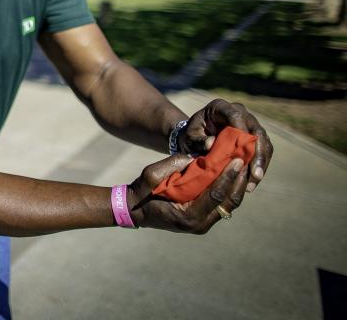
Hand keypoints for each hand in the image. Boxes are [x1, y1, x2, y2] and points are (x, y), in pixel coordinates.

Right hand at [128, 153, 247, 232]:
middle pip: (228, 202)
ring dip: (237, 186)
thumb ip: (175, 163)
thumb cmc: (143, 191)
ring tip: (244, 168)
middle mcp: (199, 225)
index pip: (215, 195)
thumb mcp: (153, 174)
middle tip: (246, 162)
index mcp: (188, 215)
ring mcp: (203, 225)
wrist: (136, 210)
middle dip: (239, 181)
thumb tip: (199, 157)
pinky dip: (229, 191)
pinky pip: (222, 205)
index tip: (237, 160)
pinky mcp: (203, 221)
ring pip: (228, 205)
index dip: (228, 177)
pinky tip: (233, 176)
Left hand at [181, 98, 273, 191]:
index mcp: (220, 107)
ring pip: (263, 142)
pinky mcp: (255, 136)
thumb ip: (197, 140)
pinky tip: (253, 181)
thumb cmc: (190, 136)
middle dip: (257, 153)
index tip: (241, 151)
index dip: (241, 132)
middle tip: (255, 174)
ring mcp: (249, 123)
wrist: (195, 137)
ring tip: (254, 181)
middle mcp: (239, 111)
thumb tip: (211, 144)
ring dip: (261, 162)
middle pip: (255, 130)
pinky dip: (260, 165)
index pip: (235, 116)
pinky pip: (263, 150)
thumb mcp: (189, 137)